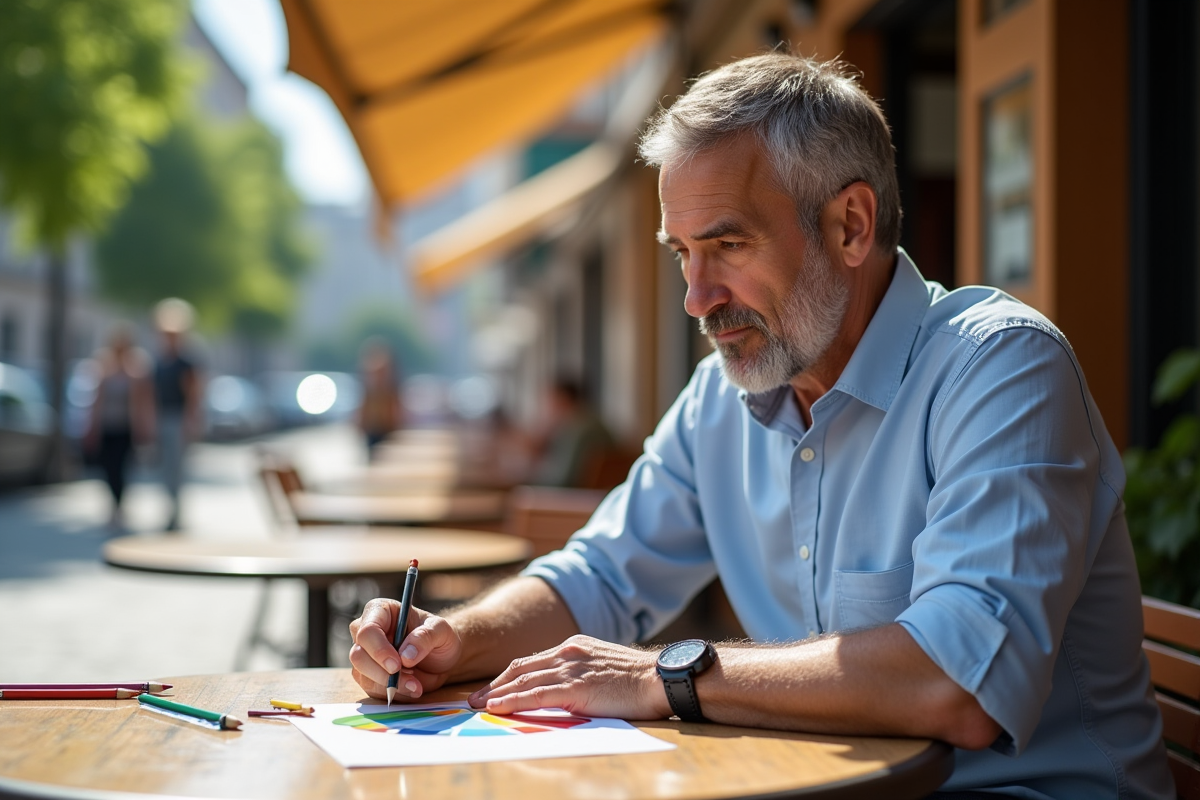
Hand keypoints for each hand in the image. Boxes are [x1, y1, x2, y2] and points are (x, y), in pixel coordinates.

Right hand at [348, 599, 462, 700]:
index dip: (379, 649)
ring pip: (362, 675)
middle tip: (411, 681)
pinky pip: (371, 689)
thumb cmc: (439, 636)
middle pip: (358, 655)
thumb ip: (425, 637)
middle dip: (383, 673)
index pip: (367, 630)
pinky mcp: (368, 675)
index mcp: (380, 611)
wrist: (441, 657)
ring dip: (390, 685)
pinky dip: (392, 693)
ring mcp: (365, 655)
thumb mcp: (441, 630)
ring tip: (416, 686)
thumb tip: (406, 655)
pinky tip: (411, 689)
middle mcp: (367, 632)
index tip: (397, 665)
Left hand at [468, 635, 670, 719]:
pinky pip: (535, 694)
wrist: (660, 678)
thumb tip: (567, 689)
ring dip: (497, 694)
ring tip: (477, 705)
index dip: (509, 676)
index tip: (493, 688)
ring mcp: (571, 668)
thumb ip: (582, 672)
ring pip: (523, 681)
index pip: (533, 661)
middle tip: (475, 698)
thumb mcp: (604, 666)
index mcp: (574, 646)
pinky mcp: (575, 687)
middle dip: (495, 684)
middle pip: (521, 668)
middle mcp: (568, 652)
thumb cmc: (639, 679)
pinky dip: (512, 701)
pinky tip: (497, 707)